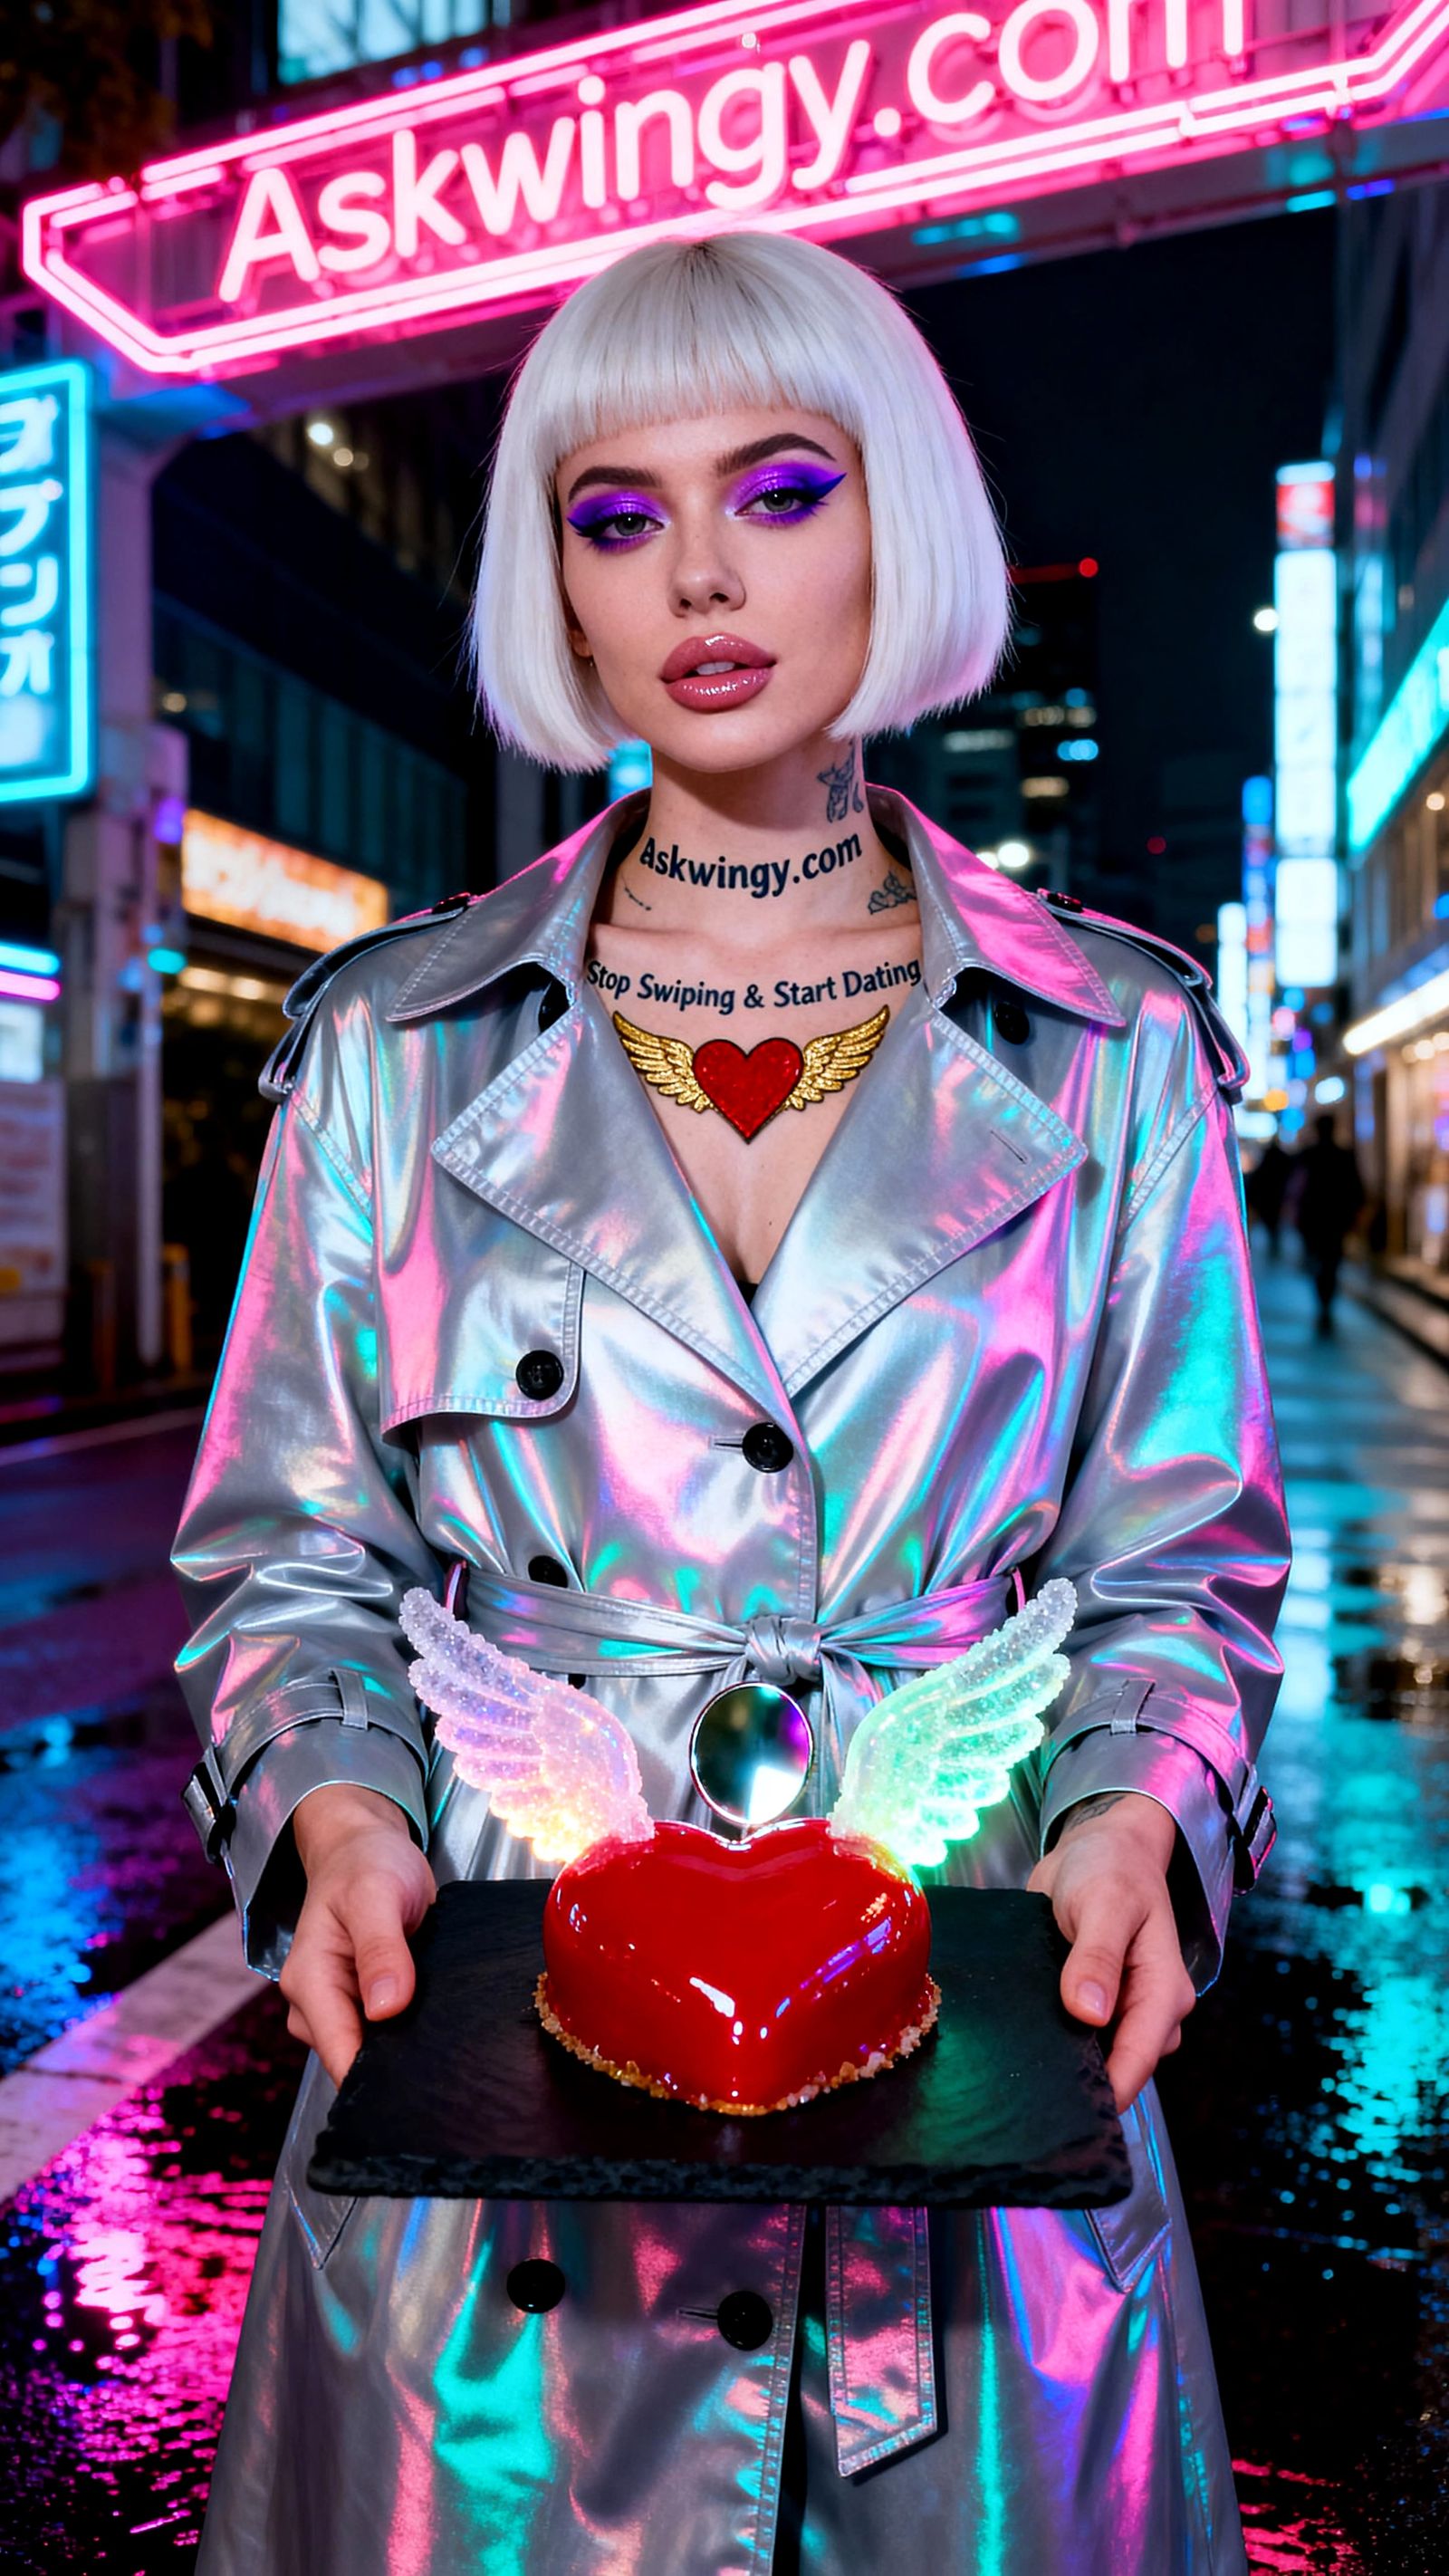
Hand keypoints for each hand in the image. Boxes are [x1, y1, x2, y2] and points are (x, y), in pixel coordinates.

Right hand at [281, 1784, 436, 2086]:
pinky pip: (384, 2033)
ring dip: (408, 2047)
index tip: (427, 2086)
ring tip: (448, 2033)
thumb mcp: (375, 1894)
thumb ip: (381, 1949)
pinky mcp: (359, 2004)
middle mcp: (315, 2003)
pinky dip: (410, 2029)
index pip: (340, 2055)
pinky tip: (436, 2019)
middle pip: (356, 2061)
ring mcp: (337, 2006)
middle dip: (400, 2065)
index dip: (380, 2079)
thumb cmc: (365, 1863)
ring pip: (373, 2051)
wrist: (363, 1846)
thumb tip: (386, 2009)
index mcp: (309, 1982)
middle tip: (452, 2058)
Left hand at [1027, 1792, 1196, 2112]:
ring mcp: (1121, 2011)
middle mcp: (1149, 2010)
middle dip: (1078, 2085)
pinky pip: (1077, 2037)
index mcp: (1164, 1991)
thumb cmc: (1111, 1866)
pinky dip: (1052, 2042)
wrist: (1099, 1845)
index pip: (1137, 2059)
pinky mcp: (1093, 2006)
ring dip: (1060, 2064)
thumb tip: (1090, 2013)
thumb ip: (1098, 1955)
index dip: (1105, 2092)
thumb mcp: (1105, 1901)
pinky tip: (1018, 2048)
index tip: (1061, 2121)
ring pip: (1094, 2056)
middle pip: (1117, 2067)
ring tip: (1011, 2079)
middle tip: (1021, 2104)